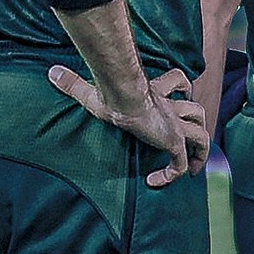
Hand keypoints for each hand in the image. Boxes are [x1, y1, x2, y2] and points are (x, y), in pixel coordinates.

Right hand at [48, 64, 208, 186]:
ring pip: (201, 136)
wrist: (124, 97)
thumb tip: (52, 73)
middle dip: (197, 123)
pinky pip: (179, 164)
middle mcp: (170, 109)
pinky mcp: (173, 142)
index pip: (177, 82)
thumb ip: (73, 84)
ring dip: (200, 151)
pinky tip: (155, 181)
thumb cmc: (110, 93)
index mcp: (156, 94)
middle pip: (195, 111)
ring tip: (193, 169)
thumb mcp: (90, 89)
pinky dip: (173, 174)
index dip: (182, 86)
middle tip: (194, 139)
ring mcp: (174, 126)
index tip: (181, 92)